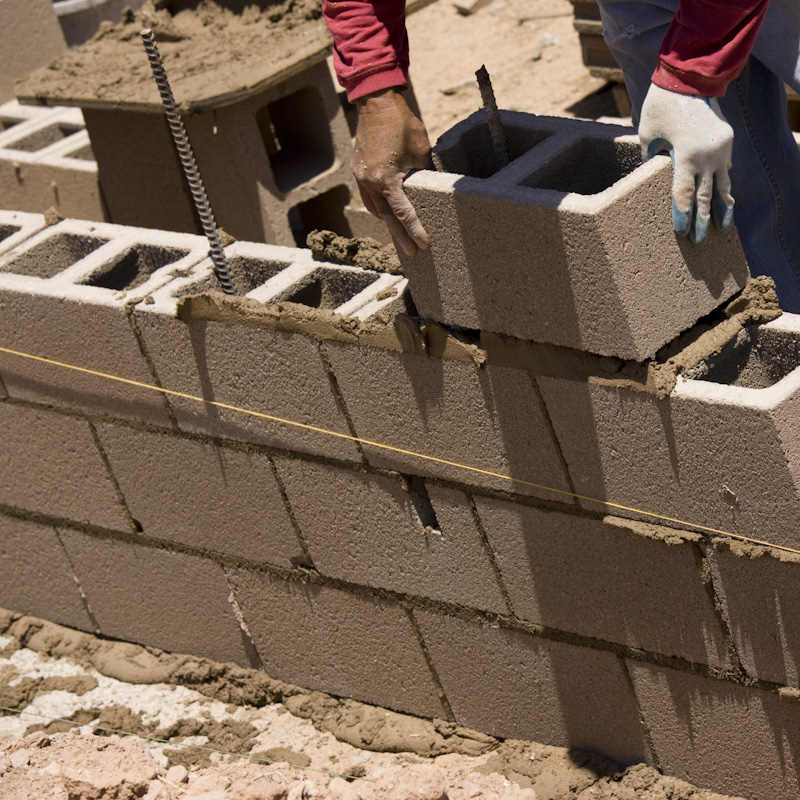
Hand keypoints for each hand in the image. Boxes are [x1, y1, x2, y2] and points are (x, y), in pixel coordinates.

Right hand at [352, 89, 431, 255]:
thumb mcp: (421, 151)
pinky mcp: (358, 171)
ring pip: (375, 209)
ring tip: (401, 235)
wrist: (376, 101)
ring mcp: (361, 177)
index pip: (404, 213)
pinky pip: (368, 197)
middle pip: (387, 219)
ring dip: (388, 223)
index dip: (415, 231)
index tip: (423, 245)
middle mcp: (370, 182)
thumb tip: (432, 191)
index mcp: (386, 179)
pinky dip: (378, 207)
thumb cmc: (402, 123)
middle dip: (401, 237)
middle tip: (412, 253)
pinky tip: (387, 212)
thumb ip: (424, 175)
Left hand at [639, 83, 734, 244]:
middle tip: (700, 243)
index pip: (683, 195)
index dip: (682, 216)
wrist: (690, 77)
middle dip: (702, 222)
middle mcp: (708, 155)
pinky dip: (723, 188)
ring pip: (721, 187)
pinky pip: (725, 171)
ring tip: (722, 230)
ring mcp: (721, 149)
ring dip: (721, 210)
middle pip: (704, 197)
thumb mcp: (648, 137)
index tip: (681, 234)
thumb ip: (652, 163)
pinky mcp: (727, 142)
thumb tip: (652, 184)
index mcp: (686, 155)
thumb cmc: (660, 107)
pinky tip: (724, 204)